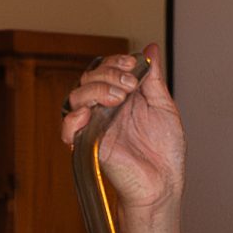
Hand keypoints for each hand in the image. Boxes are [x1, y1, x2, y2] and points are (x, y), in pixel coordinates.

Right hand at [57, 45, 185, 216]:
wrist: (162, 183)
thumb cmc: (164, 152)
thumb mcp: (164, 105)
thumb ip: (153, 78)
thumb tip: (151, 49)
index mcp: (124, 97)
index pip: (108, 69)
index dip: (116, 62)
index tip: (132, 65)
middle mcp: (107, 109)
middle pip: (90, 78)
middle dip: (108, 74)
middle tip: (129, 85)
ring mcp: (96, 125)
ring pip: (77, 97)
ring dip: (95, 90)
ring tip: (117, 98)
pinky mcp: (89, 144)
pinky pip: (68, 128)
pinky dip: (73, 118)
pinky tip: (89, 115)